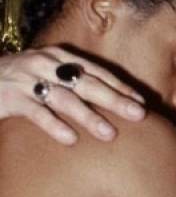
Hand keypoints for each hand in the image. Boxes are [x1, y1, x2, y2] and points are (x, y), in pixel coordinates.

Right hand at [0, 46, 145, 142]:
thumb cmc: (20, 81)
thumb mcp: (48, 75)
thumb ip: (73, 84)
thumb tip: (111, 102)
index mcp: (59, 57)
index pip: (96, 72)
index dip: (120, 86)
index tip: (142, 103)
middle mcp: (46, 64)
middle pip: (86, 83)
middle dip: (114, 99)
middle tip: (138, 115)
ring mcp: (28, 80)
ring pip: (64, 99)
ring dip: (89, 116)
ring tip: (110, 134)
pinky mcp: (10, 97)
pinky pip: (36, 112)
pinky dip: (54, 125)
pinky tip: (70, 139)